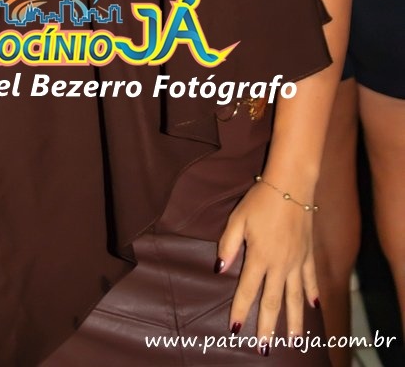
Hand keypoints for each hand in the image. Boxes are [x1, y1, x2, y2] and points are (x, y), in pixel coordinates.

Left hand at [217, 180, 318, 349]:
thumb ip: (228, 244)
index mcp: (259, 257)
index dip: (240, 311)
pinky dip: (313, 295)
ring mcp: (296, 261)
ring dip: (294, 321)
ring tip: (293, 341)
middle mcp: (280, 264)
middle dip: (268, 327)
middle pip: (273, 302)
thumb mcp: (237, 218)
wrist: (291, 185)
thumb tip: (219, 268)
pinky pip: (311, 279)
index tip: (236, 330)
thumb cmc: (260, 200)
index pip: (247, 290)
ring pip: (295, 297)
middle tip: (265, 349)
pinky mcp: (308, 254)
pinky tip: (315, 308)